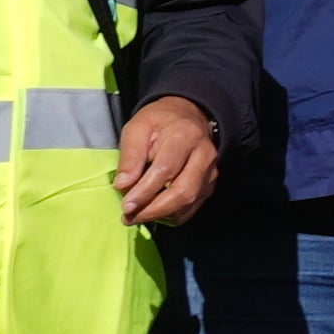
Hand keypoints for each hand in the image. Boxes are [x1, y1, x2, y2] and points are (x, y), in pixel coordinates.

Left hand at [114, 96, 220, 226]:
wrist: (187, 115)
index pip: (165, 171)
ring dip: (162, 215)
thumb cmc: (158, 122)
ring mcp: (210, 170)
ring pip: (189, 201)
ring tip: (138, 216)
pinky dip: (173, 215)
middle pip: (182, 191)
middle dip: (154, 210)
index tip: (126, 207)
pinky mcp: (210, 182)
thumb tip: (123, 186)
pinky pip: (193, 206)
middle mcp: (204, 154)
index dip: (145, 192)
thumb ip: (130, 156)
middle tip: (130, 218)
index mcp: (184, 135)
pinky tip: (155, 213)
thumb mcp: (137, 128)